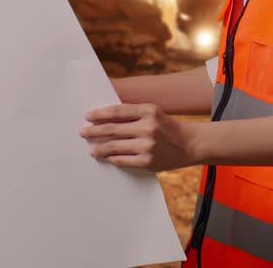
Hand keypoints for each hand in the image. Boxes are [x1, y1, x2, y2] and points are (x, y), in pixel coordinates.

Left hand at [80, 103, 197, 171]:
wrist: (189, 144)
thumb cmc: (167, 127)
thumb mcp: (154, 113)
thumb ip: (133, 114)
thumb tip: (105, 119)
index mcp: (149, 110)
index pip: (117, 111)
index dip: (100, 114)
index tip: (88, 116)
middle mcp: (148, 127)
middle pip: (112, 129)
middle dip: (94, 131)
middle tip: (83, 132)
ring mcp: (147, 145)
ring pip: (114, 146)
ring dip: (99, 148)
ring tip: (92, 150)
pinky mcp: (147, 161)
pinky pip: (122, 160)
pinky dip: (112, 158)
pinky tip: (107, 158)